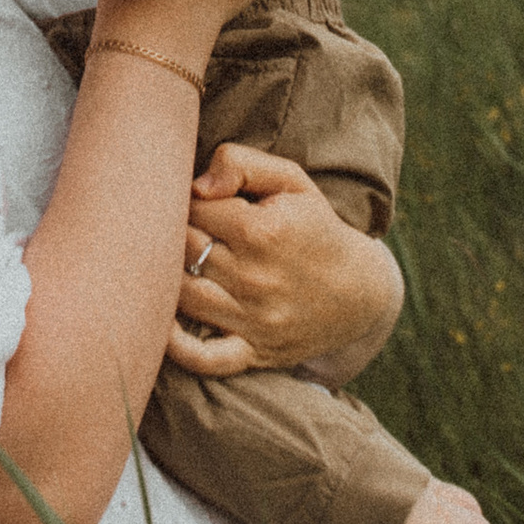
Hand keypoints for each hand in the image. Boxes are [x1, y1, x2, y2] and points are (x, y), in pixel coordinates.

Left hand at [165, 145, 400, 376]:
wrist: (360, 291)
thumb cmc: (316, 228)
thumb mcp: (291, 182)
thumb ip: (241, 164)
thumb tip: (196, 186)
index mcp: (262, 230)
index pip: (193, 209)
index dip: (187, 201)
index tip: (196, 204)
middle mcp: (255, 277)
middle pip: (181, 249)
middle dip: (170, 235)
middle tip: (172, 231)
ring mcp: (253, 319)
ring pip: (182, 296)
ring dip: (165, 278)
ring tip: (169, 264)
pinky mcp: (253, 351)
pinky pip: (205, 358)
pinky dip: (177, 348)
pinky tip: (162, 326)